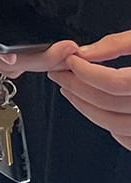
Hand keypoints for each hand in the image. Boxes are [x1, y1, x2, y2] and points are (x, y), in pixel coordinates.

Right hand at [0, 0, 70, 76]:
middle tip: (66, 49)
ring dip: (44, 62)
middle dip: (39, 60)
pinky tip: (59, 49)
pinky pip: (24, 59)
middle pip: (8, 64)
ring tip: (69, 51)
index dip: (3, 55)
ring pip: (19, 65)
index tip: (24, 54)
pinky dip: (43, 57)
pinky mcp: (4, 43)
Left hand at [48, 31, 130, 149]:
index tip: (70, 61)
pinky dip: (108, 125)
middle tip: (59, 73)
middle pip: (109, 104)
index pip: (114, 83)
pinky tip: (95, 110)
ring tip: (69, 90)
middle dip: (77, 87)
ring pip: (114, 126)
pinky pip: (126, 138)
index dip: (86, 72)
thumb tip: (84, 51)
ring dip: (85, 108)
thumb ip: (117, 44)